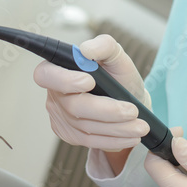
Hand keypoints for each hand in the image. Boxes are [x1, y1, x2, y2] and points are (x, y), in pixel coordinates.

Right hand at [34, 35, 149, 152]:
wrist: (131, 102)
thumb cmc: (120, 76)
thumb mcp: (117, 56)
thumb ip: (104, 45)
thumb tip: (85, 50)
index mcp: (60, 68)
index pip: (45, 74)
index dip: (63, 80)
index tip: (89, 81)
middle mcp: (55, 93)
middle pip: (73, 106)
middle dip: (106, 110)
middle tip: (132, 111)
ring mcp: (61, 116)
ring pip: (85, 126)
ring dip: (117, 128)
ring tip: (141, 126)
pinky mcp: (71, 135)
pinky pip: (90, 141)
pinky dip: (114, 140)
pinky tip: (131, 137)